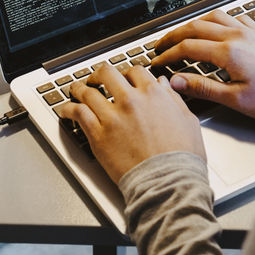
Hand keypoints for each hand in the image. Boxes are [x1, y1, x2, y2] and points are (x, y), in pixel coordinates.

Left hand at [59, 61, 204, 183]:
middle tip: (97, 79)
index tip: (124, 79)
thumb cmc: (181, 158)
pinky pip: (78, 113)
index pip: (135, 71)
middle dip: (100, 74)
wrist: (168, 183)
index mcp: (153, 94)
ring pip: (88, 92)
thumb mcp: (188, 121)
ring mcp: (113, 116)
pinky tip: (66, 110)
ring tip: (76, 90)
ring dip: (80, 89)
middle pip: (107, 73)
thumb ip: (173, 99)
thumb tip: (164, 84)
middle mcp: (131, 100)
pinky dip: (69, 109)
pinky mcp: (98, 134)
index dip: (128, 73)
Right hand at [154, 9, 254, 124]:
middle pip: (196, 27)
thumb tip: (177, 81)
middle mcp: (237, 36)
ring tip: (183, 34)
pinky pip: (235, 17)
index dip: (168, 54)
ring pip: (214, 17)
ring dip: (194, 23)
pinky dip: (219, 20)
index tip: (157, 61)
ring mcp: (250, 32)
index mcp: (229, 52)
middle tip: (161, 45)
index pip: (188, 47)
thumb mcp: (236, 100)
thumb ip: (203, 87)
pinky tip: (217, 27)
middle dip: (174, 35)